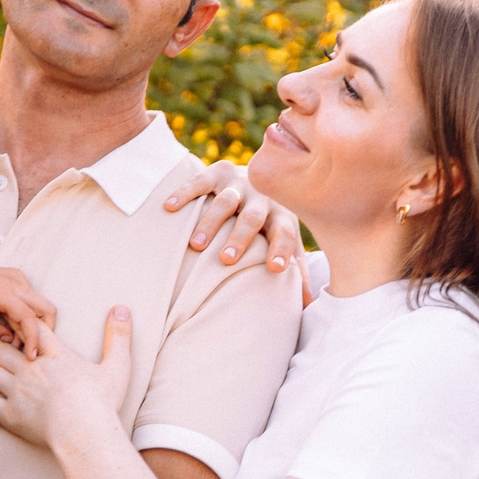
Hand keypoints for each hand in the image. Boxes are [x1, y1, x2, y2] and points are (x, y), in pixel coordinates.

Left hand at [0, 256, 57, 353]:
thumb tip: (9, 339)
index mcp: (1, 291)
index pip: (28, 317)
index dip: (32, 338)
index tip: (31, 356)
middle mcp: (16, 283)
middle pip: (47, 309)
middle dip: (44, 332)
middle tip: (28, 348)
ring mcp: (19, 280)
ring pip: (42, 306)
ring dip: (36, 325)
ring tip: (17, 337)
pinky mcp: (19, 280)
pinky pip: (33, 300)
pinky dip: (30, 316)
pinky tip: (12, 324)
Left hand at [0, 307, 133, 447]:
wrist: (85, 434)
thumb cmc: (102, 404)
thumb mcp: (117, 366)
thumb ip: (118, 336)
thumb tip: (123, 308)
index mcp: (55, 355)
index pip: (28, 328)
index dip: (10, 315)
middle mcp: (31, 369)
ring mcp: (18, 391)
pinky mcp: (10, 415)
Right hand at [166, 161, 301, 272]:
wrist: (265, 175)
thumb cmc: (273, 223)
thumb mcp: (289, 241)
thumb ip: (299, 272)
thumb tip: (308, 306)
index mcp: (282, 217)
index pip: (286, 233)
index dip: (282, 249)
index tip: (275, 269)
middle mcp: (262, 198)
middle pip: (252, 218)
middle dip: (240, 238)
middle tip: (226, 259)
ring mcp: (240, 184)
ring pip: (225, 202)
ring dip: (210, 222)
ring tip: (196, 245)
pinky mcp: (218, 172)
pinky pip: (201, 180)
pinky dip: (185, 193)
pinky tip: (169, 207)